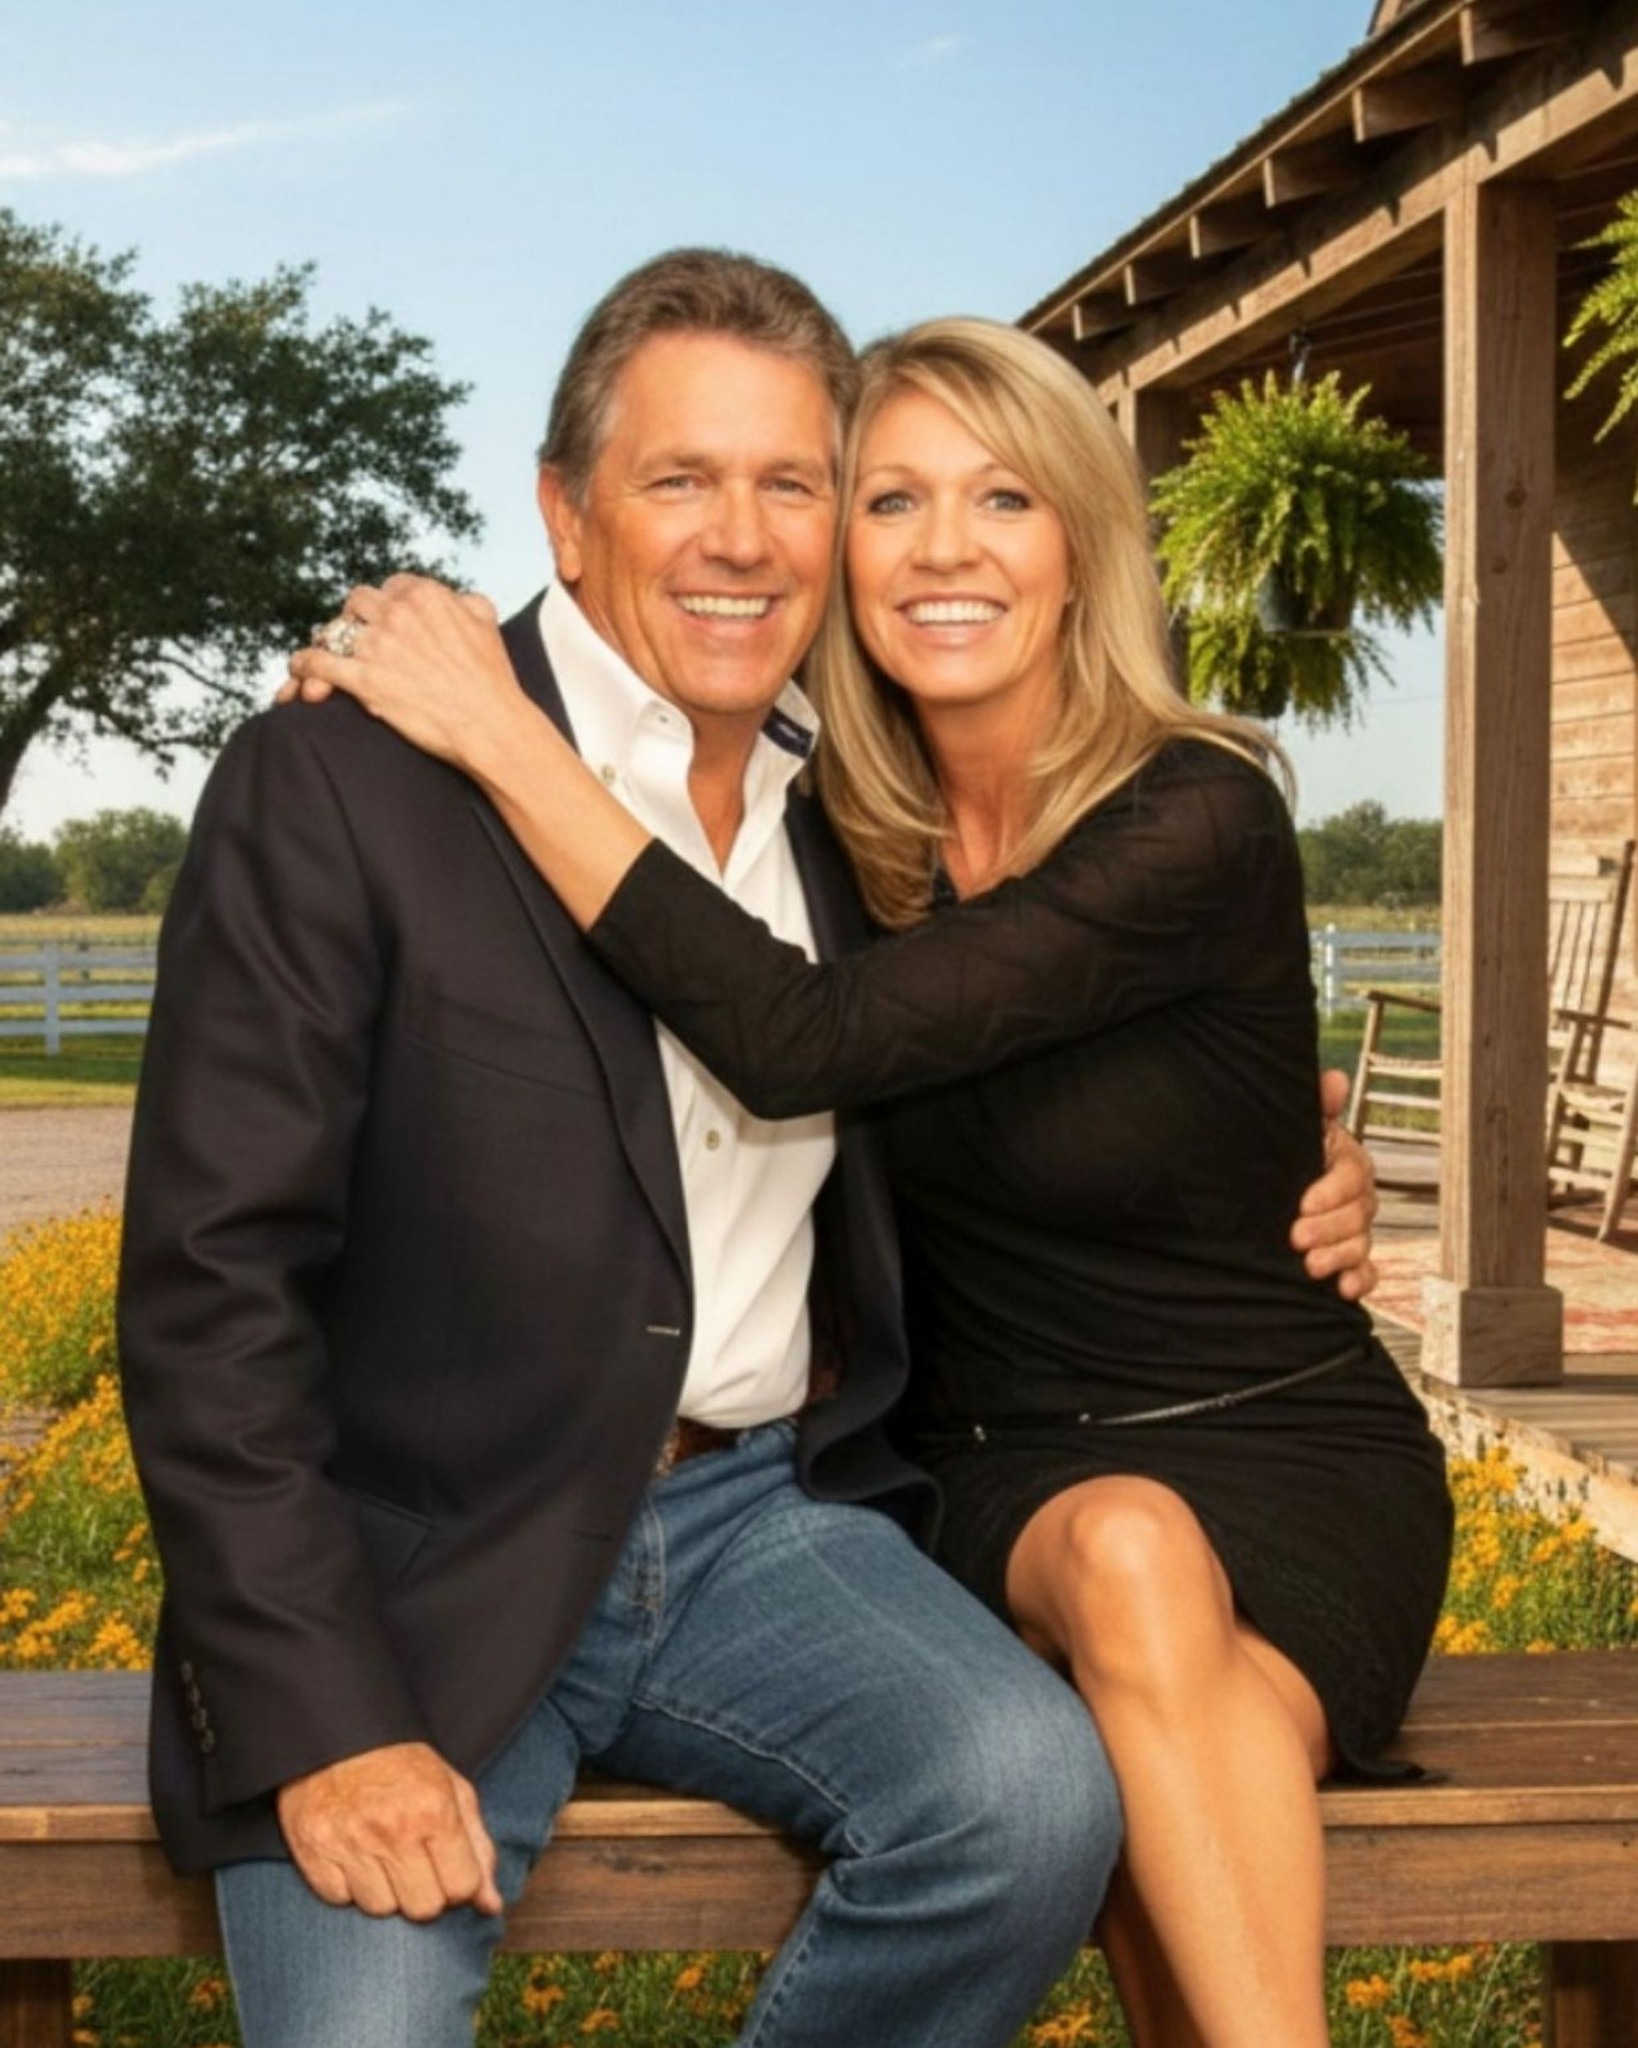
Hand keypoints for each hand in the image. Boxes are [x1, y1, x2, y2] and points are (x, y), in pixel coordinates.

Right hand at [276, 1739, 502, 1920]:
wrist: (339, 1733)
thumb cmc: (403, 1765)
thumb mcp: (452, 1789)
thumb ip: (477, 1847)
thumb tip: (491, 1905)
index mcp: (435, 1811)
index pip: (461, 1887)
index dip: (458, 1884)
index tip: (447, 1868)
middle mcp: (393, 1829)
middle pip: (423, 1908)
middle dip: (424, 1892)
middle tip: (414, 1863)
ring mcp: (350, 1841)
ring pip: (380, 1909)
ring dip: (383, 1890)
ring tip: (380, 1855)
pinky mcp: (313, 1849)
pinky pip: (338, 1898)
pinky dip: (346, 1885)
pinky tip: (351, 1855)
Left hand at [281, 576, 533, 780]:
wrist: (490, 726)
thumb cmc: (493, 681)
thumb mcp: (487, 625)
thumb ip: (467, 602)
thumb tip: (457, 598)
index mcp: (426, 595)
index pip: (392, 585)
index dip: (387, 602)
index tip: (386, 618)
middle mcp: (398, 613)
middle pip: (357, 602)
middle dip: (357, 617)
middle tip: (357, 636)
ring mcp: (378, 645)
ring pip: (333, 630)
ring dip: (326, 641)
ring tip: (322, 652)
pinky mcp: (364, 680)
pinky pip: (317, 663)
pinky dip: (303, 665)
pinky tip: (300, 669)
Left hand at [1290, 1068, 1377, 1301]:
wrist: (1252, 1190)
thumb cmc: (1276, 1152)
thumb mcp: (1291, 1127)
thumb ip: (1316, 1107)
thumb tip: (1335, 1080)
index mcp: (1344, 1159)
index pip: (1354, 1174)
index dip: (1332, 1191)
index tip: (1303, 1203)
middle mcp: (1355, 1194)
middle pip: (1360, 1213)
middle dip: (1330, 1228)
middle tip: (1297, 1236)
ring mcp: (1353, 1227)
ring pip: (1362, 1243)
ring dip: (1340, 1256)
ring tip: (1312, 1265)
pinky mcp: (1347, 1257)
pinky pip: (1367, 1271)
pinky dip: (1359, 1281)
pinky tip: (1343, 1289)